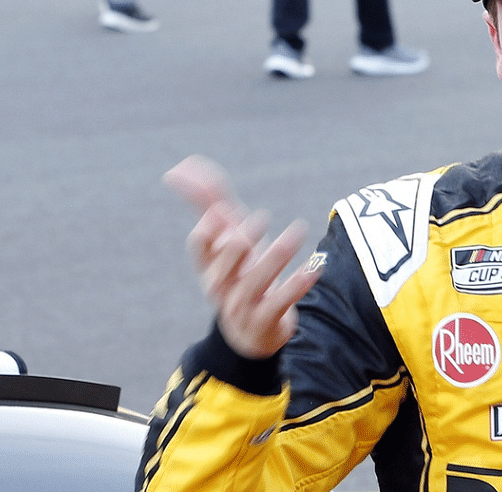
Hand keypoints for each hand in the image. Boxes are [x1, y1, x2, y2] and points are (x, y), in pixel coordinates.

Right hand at [163, 155, 320, 359]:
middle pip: (226, 261)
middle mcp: (221, 285)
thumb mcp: (228, 242)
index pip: (199, 246)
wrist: (250, 334)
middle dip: (241, 240)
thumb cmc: (239, 275)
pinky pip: (281, 302)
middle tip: (262, 218)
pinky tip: (315, 267)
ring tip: (299, 230)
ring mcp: (242, 305)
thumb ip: (211, 205)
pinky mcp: (265, 321)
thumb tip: (187, 166)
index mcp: (210, 265)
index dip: (209, 229)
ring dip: (277, 254)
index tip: (224, 211)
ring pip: (256, 281)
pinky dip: (297, 284)